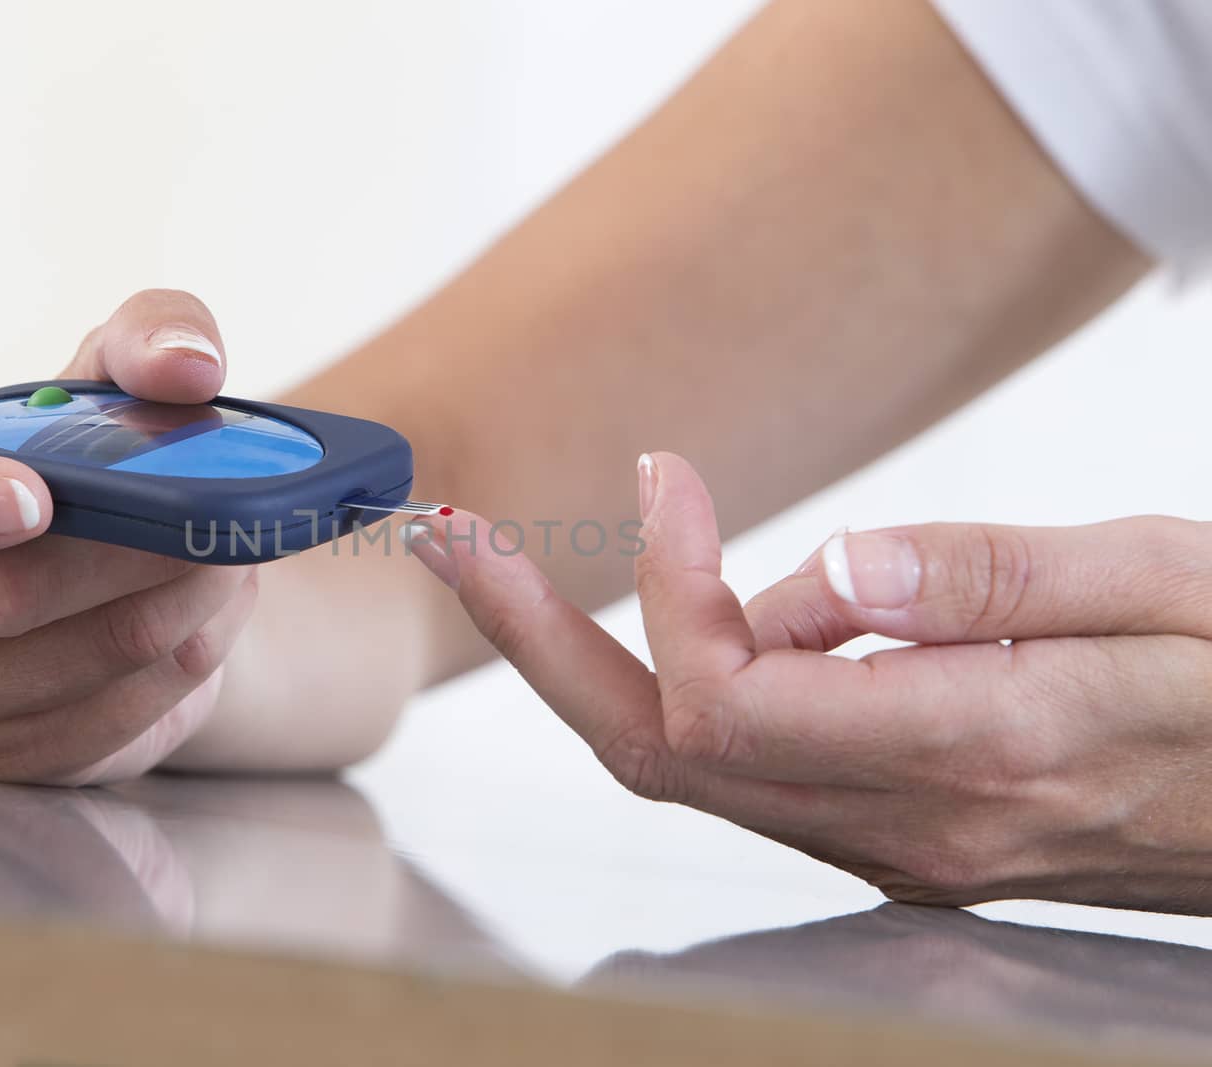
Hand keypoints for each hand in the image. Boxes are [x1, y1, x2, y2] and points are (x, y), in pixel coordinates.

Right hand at [0, 290, 257, 784]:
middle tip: (204, 518)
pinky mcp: (7, 759)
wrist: (126, 566)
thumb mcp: (109, 370)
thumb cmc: (83, 451)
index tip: (35, 494)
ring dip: (172, 606)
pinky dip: (182, 664)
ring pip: (66, 665)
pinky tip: (211, 616)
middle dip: (117, 554)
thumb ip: (150, 335)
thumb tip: (190, 371)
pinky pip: (108, 723)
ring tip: (225, 554)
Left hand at [404, 452, 1211, 912]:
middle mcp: (906, 825)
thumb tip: (827, 570)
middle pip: (658, 747)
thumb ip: (990, 582)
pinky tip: (700, 602)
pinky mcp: (892, 835)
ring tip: (522, 552)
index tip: (668, 476)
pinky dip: (684, 679)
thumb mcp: (1166, 586)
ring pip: (687, 764)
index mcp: (971, 751)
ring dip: (585, 655)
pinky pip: (746, 765)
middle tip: (450, 533)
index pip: (729, 696)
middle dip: (534, 635)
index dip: (664, 584)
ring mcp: (892, 846)